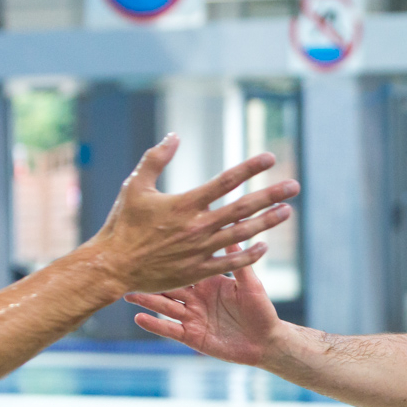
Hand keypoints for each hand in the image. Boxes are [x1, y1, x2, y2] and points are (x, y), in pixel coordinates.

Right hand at [86, 135, 298, 294]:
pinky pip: (231, 263)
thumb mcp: (135, 186)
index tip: (270, 159)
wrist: (112, 265)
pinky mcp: (199, 270)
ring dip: (267, 222)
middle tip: (294, 186)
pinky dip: (250, 255)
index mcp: (185, 203)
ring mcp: (200, 249)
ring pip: (243, 234)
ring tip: (287, 212)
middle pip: (243, 207)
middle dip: (271, 195)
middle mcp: (197, 226)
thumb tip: (174, 135)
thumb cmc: (123, 224)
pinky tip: (264, 246)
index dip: (250, 168)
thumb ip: (156, 159)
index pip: (225, 181)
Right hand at [125, 255, 284, 365]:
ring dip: (146, 300)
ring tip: (127, 293)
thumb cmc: (261, 309)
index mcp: (208, 281)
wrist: (266, 341)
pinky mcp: (191, 336)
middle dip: (150, 280)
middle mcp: (196, 297)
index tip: (151, 247)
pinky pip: (170, 329)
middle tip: (129, 270)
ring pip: (164, 306)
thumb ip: (238, 261)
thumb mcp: (250, 284)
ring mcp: (192, 317)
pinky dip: (155, 324)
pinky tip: (139, 318)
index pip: (184, 267)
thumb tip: (234, 232)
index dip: (169, 259)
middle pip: (168, 286)